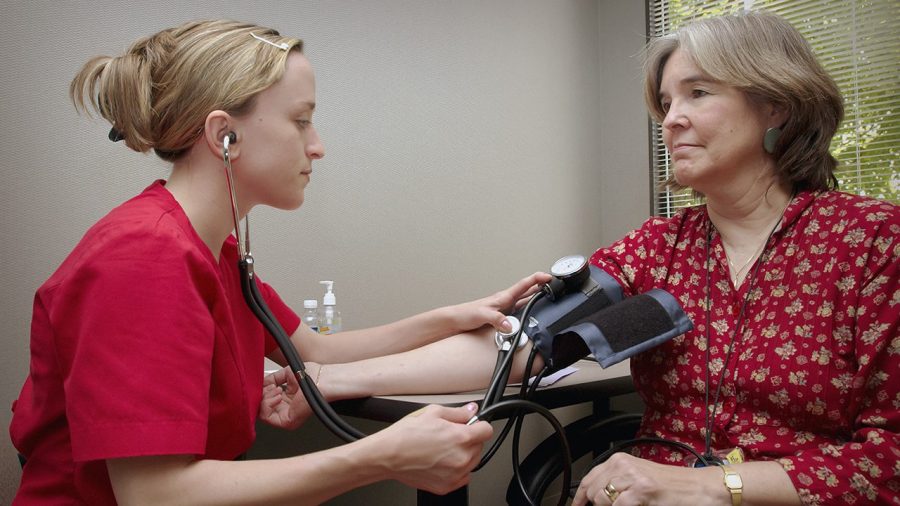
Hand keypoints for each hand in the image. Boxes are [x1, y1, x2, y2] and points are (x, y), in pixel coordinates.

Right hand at [258, 365, 320, 429]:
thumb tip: (260, 382)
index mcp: (286, 400)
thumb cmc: (312, 376)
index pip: (265, 401)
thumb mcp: (285, 374)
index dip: (262, 391)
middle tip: (272, 386)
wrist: (321, 380)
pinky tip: (278, 395)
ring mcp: (286, 417)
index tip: (265, 383)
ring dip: (265, 398)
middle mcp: (286, 410)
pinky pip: (266, 417)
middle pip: (261, 407)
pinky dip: (267, 403)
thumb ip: (270, 379)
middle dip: (263, 394)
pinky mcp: (287, 422)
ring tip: (277, 389)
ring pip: (261, 412)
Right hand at [375, 403, 492, 494]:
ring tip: (443, 448)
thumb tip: (471, 410)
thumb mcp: (433, 412)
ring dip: (464, 454)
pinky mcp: (447, 486)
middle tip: (450, 435)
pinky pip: (463, 477)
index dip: (479, 425)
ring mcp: (455, 474)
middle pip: (479, 446)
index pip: (487, 430)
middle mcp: (461, 458)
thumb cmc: (406, 435)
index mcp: (461, 438)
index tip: (473, 425)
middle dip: (469, 439)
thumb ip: (458, 412)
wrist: (388, 455)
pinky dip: (457, 469)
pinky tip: (441, 461)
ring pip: (473, 462)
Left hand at [449, 271, 551, 332]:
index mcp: (503, 297)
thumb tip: (511, 325)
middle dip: (541, 286)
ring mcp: (504, 308)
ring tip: (548, 295)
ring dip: (536, 296)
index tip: (549, 277)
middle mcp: (505, 301)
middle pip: (527, 291)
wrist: (455, 320)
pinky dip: (528, 309)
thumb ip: (497, 320)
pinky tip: (531, 313)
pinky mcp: (502, 316)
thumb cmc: (466, 314)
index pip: (524, 285)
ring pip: (524, 300)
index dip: (537, 279)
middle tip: (554, 284)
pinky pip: (519, 311)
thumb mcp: (482, 316)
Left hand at [573, 452, 722, 505]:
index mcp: (620, 461)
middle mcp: (623, 466)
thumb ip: (618, 486)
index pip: (589, 479)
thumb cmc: (675, 487)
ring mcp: (632, 477)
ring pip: (602, 499)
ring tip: (629, 505)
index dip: (580, 498)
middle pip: (593, 492)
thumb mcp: (639, 480)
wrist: (702, 489)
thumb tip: (597, 499)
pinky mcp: (642, 490)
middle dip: (596, 505)